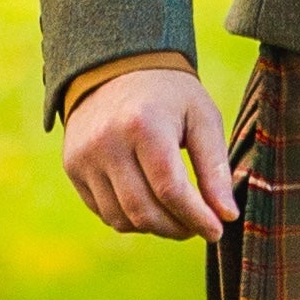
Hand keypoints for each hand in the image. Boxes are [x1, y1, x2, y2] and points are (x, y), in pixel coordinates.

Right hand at [63, 67, 237, 242]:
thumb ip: (215, 168)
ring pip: (122, 219)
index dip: (196, 217)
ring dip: (155, 228)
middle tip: (199, 226)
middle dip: (177, 228)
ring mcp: (85, 157)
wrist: (116, 68)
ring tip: (177, 217)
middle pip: (144, 211)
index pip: (170, 190)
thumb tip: (226, 216)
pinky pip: (104, 212)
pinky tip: (151, 206)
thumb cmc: (170, 95)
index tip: (217, 231)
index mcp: (144, 125)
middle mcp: (107, 143)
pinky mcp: (73, 168)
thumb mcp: (203, 118)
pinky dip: (131, 219)